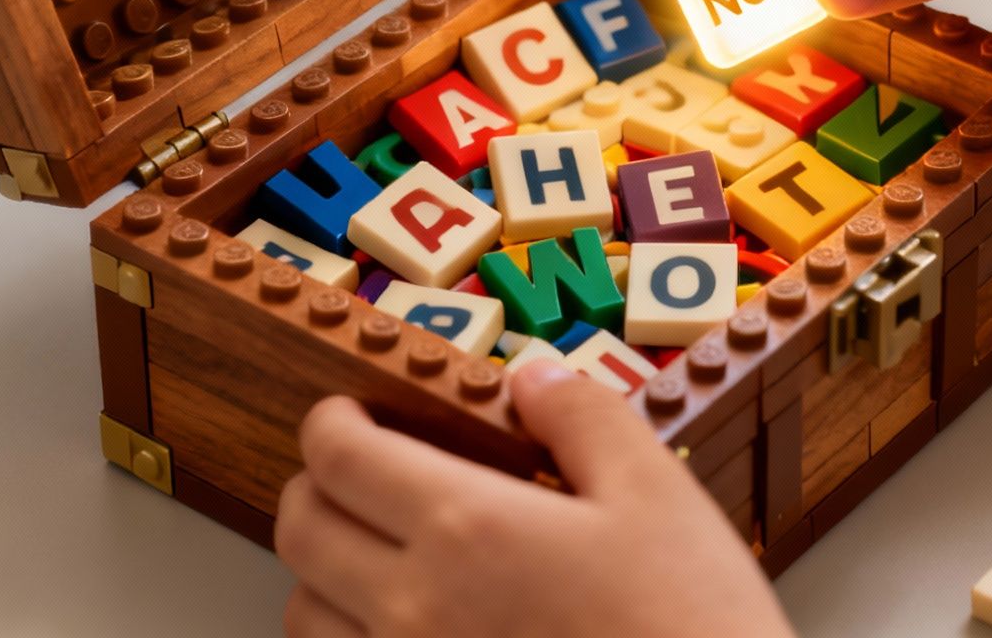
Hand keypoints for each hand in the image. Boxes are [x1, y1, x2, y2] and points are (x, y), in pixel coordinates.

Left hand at [277, 362, 793, 637]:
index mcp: (467, 527)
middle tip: (354, 472)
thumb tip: (530, 379)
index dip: (331, 422)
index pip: (339, 457)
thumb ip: (583, 419)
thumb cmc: (692, 624)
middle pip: (300, 532)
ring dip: (323, 573)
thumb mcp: (657, 494)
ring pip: (305, 617)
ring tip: (375, 555)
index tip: (348, 414)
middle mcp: (415, 606)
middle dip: (315, 486)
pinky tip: (403, 626)